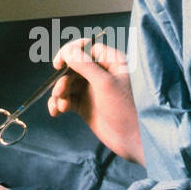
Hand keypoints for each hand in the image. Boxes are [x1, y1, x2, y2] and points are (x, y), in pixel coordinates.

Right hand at [49, 38, 143, 164]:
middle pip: (73, 67)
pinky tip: (56, 111)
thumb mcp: (105, 84)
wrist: (134, 141)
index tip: (58, 64)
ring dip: (59, 93)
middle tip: (60, 92)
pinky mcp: (86, 106)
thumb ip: (85, 65)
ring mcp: (93, 90)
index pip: (86, 48)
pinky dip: (59, 104)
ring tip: (60, 106)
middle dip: (63, 79)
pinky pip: (67, 99)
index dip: (70, 53)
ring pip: (68, 84)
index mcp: (111, 62)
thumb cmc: (127, 110)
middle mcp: (101, 74)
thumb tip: (67, 50)